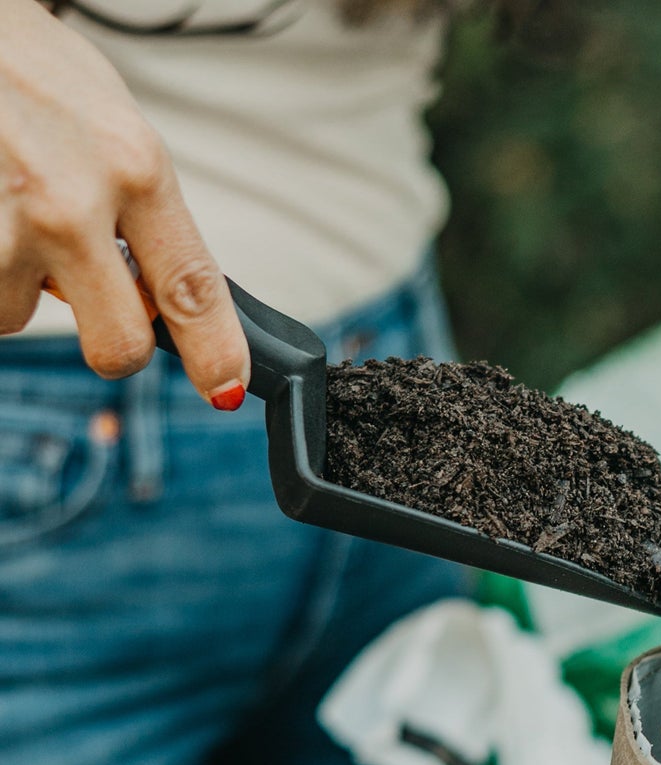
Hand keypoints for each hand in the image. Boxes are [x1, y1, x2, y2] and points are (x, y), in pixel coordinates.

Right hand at [0, 0, 249, 406]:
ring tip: (11, 213)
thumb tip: (168, 296)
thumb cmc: (26, 66)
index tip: (226, 388)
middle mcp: (72, 203)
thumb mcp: (114, 129)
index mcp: (135, 169)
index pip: (194, 292)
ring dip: (18, 282)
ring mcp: (5, 223)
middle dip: (112, 339)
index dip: (216, 353)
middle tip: (95, 301)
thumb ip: (146, 213)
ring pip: (21, 315)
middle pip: (117, 344)